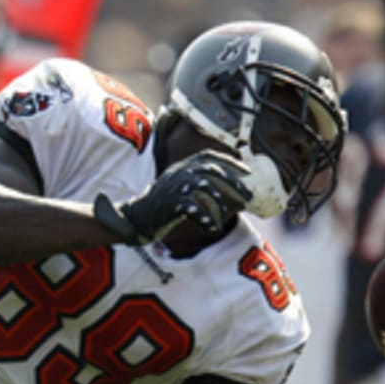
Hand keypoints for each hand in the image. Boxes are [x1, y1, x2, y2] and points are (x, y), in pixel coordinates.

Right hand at [93, 150, 252, 244]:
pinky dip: (203, 217)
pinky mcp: (168, 205)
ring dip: (218, 198)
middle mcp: (179, 174)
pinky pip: (190, 207)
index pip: (209, 156)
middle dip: (233, 182)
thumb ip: (196, 182)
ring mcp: (173, 188)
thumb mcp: (178, 186)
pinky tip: (211, 226)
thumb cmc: (161, 205)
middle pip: (211, 171)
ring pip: (202, 185)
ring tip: (227, 211)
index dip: (230, 161)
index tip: (247, 171)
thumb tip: (225, 187)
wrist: (136, 217)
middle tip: (249, 195)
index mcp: (182, 167)